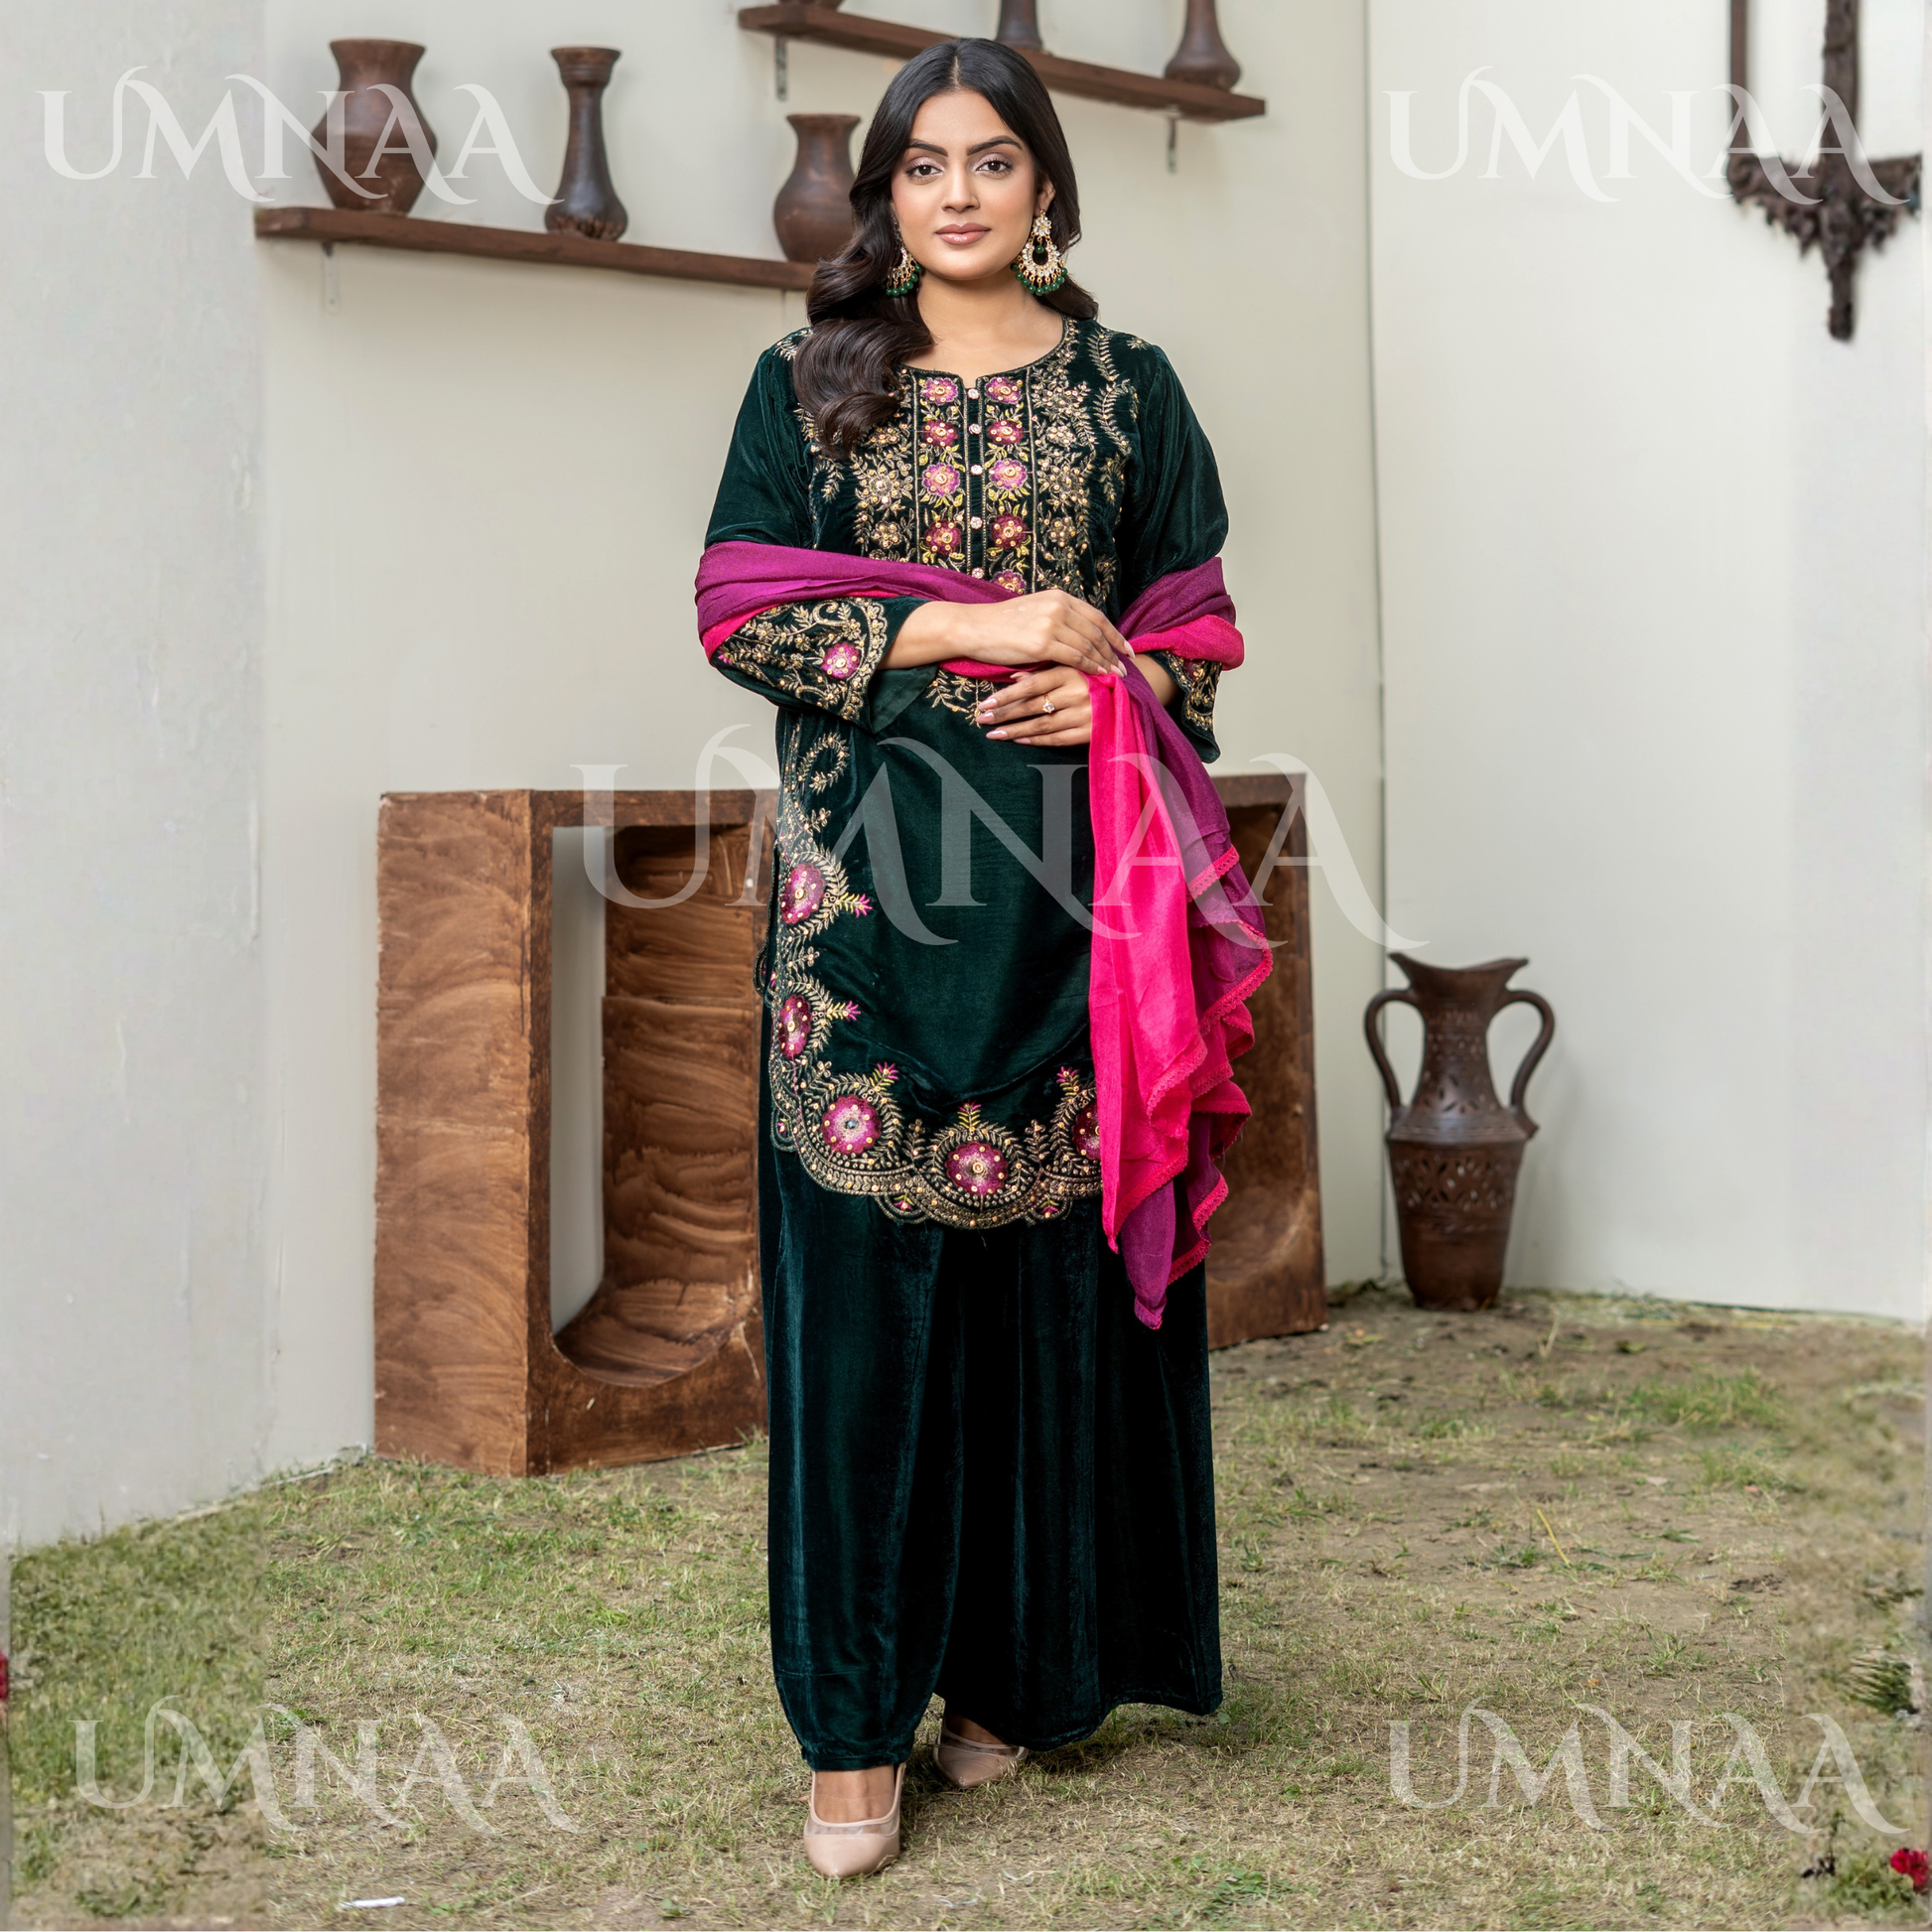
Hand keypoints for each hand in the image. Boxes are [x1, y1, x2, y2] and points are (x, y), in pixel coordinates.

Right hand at [889, 589, 1133, 676]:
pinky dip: (1089, 667)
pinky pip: (1074, 657)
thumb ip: (1058, 619)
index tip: (1126, 649)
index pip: (1096, 617)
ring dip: (1105, 662)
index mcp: (1059, 597)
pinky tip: (1098, 676)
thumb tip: (1081, 636)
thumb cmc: (1001, 624)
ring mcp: (1051, 624)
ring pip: (1088, 645)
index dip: (1114, 634)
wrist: (974, 627)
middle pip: (1097, 632)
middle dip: (1114, 651)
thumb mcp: (1035, 612)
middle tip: (1126, 667)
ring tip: (1115, 676)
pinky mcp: (1042, 643)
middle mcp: (1058, 606)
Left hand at [977, 661, 1095, 746]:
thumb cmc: (1094, 677)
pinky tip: (1018, 739)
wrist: (1132, 695)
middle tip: (982, 719)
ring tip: (993, 733)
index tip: (986, 702)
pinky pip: (1057, 738)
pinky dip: (1035, 739)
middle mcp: (1078, 693)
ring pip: (1042, 725)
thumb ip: (1045, 669)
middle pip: (1033, 706)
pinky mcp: (1091, 732)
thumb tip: (1013, 677)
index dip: (1007, 696)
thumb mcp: (1073, 666)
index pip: (1031, 685)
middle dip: (1004, 714)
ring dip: (1015, 730)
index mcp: (1071, 671)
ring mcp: (1085, 714)